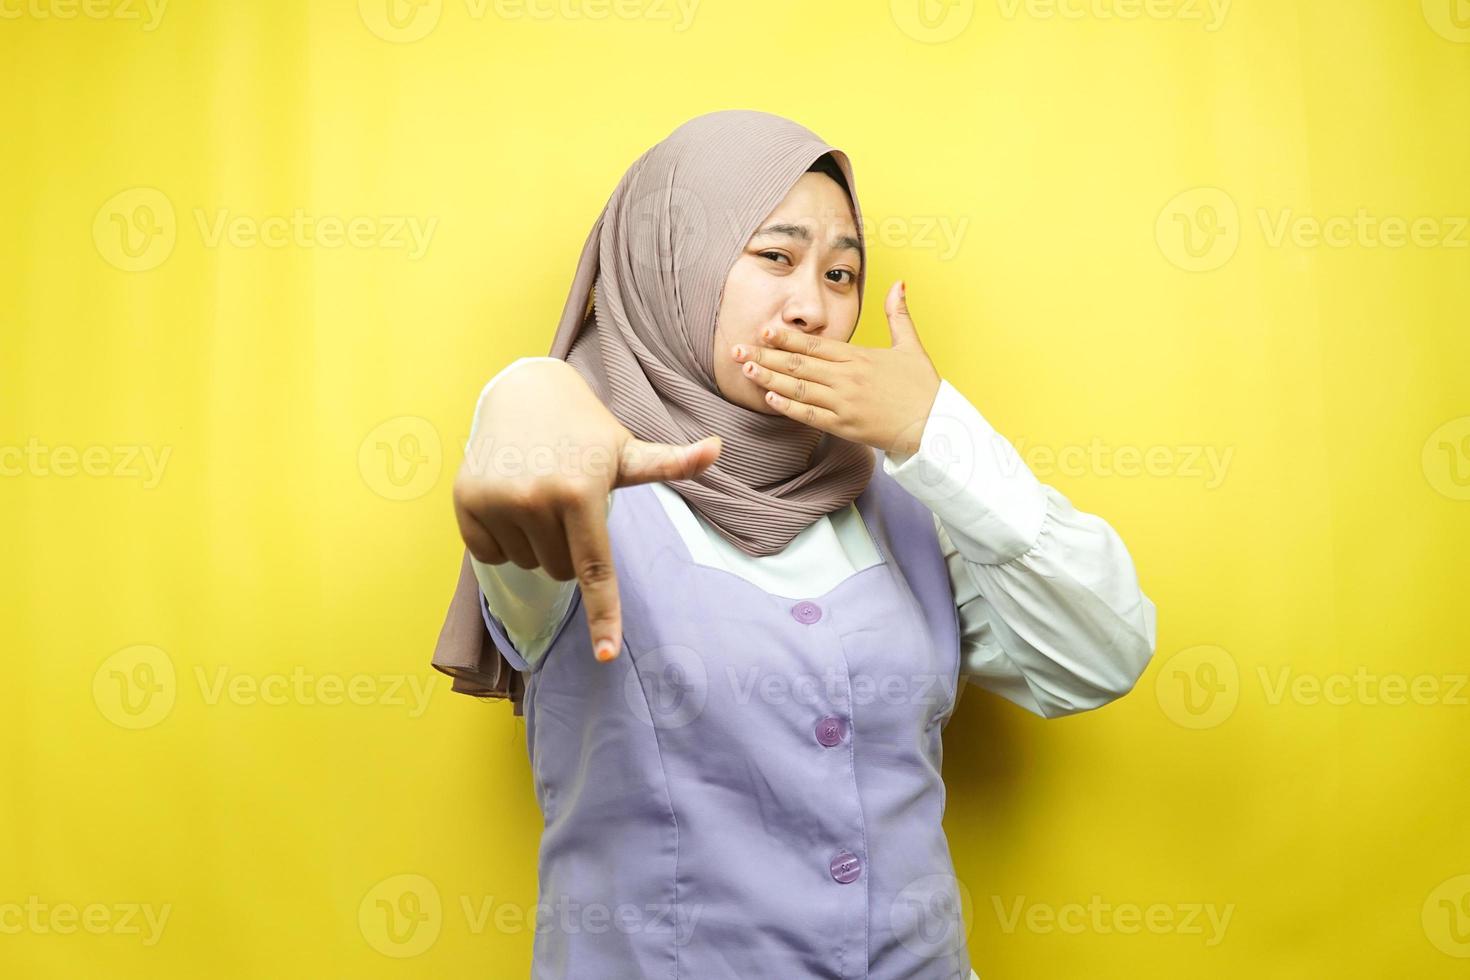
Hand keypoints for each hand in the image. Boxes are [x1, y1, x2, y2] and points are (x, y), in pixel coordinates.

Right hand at [453, 359, 722, 663]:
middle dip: (569, 548)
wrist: (523, 394)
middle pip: (561, 571)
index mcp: (580, 492)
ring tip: (538, 493)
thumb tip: (716, 450)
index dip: (603, 614)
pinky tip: (510, 499)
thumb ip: (670, 462)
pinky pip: (492, 555)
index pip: (594, 568)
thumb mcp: (626, 450)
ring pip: (528, 564)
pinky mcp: (466, 503)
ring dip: (536, 542)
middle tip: (568, 503)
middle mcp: (535, 499)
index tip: (605, 655)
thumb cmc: (586, 431)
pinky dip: (503, 538)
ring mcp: (496, 501)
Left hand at [731, 280, 941, 457]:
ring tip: (745, 369)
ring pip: (799, 389)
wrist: (936, 425)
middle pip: (799, 365)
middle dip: (765, 356)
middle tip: (736, 348)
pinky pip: (810, 416)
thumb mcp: (911, 345)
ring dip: (769, 378)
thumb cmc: (923, 386)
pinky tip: (769, 398)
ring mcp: (844, 403)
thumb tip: (898, 282)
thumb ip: (897, 314)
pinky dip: (788, 407)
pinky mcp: (845, 426)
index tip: (763, 329)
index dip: (786, 338)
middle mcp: (847, 378)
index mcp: (859, 357)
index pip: (815, 345)